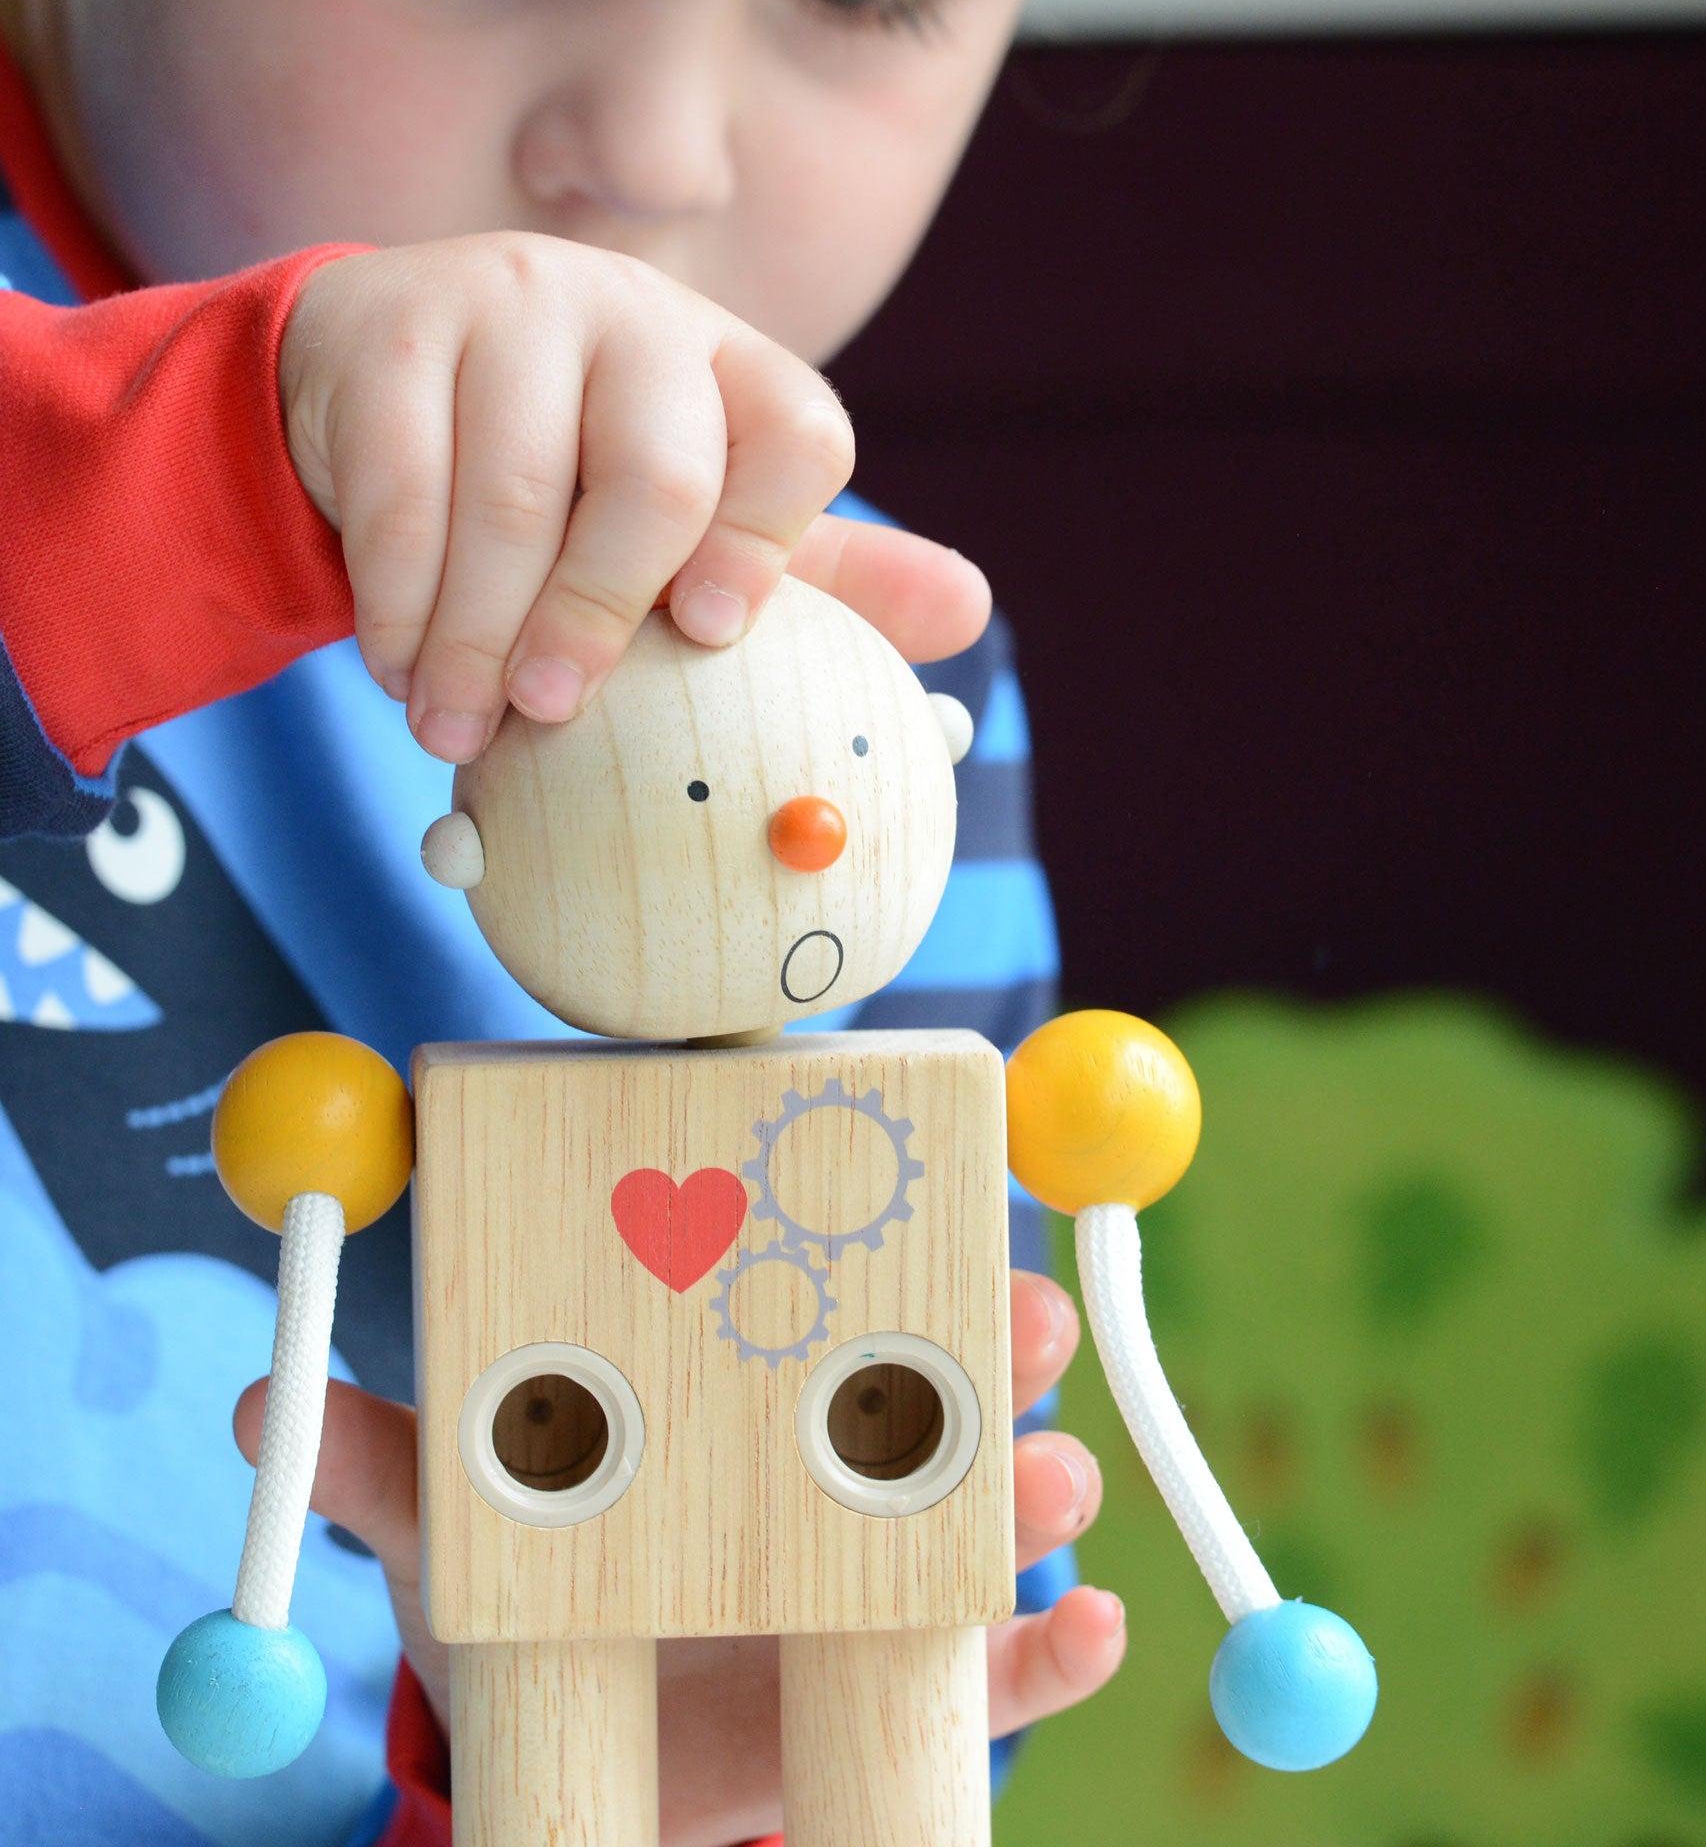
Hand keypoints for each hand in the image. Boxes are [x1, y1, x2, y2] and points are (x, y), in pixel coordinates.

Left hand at [232, 1268, 1122, 1846]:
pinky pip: (995, 1670)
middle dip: (994, 1337)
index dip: (876, 1219)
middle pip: (936, 1367)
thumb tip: (266, 1403)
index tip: (922, 1181)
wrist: (574, 1741)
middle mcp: (818, 1444)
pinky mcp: (901, 1679)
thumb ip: (372, 1463)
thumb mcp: (447, 1513)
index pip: (819, 1267)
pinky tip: (1090, 1633)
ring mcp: (875, 1560)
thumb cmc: (517, 1580)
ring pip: (980, 1506)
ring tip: (1050, 1482)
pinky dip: (1052, 1654)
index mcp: (722, 1373)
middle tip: (1030, 1321)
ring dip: (1031, 1483)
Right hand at [280, 235, 990, 763]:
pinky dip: (401, 600)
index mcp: (732, 364)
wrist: (379, 376)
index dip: (771, 543)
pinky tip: (401, 665)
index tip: (714, 635)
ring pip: (513, 497)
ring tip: (455, 728)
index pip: (798, 432)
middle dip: (601, 616)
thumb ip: (817, 575)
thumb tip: (970, 610)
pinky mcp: (394, 328)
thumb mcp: (696, 519)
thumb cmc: (567, 475)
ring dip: (479, 640)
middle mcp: (635, 315)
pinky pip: (402, 488)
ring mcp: (512, 305)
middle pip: (658, 476)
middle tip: (553, 712)